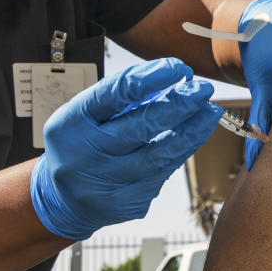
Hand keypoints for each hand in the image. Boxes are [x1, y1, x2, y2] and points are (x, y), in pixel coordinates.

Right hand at [30, 58, 222, 239]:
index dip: (152, 77)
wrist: (61, 200)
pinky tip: (196, 135)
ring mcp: (107, 183)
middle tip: (202, 88)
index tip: (178, 67)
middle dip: (179, 104)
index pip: (116, 94)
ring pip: (159, 154)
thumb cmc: (79, 144)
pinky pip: (162, 174)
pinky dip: (181, 152)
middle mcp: (86, 154)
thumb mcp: (85, 114)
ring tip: (210, 112)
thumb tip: (174, 79)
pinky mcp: (126, 203)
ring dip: (191, 130)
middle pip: (141, 125)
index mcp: (72, 123)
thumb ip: (122, 97)